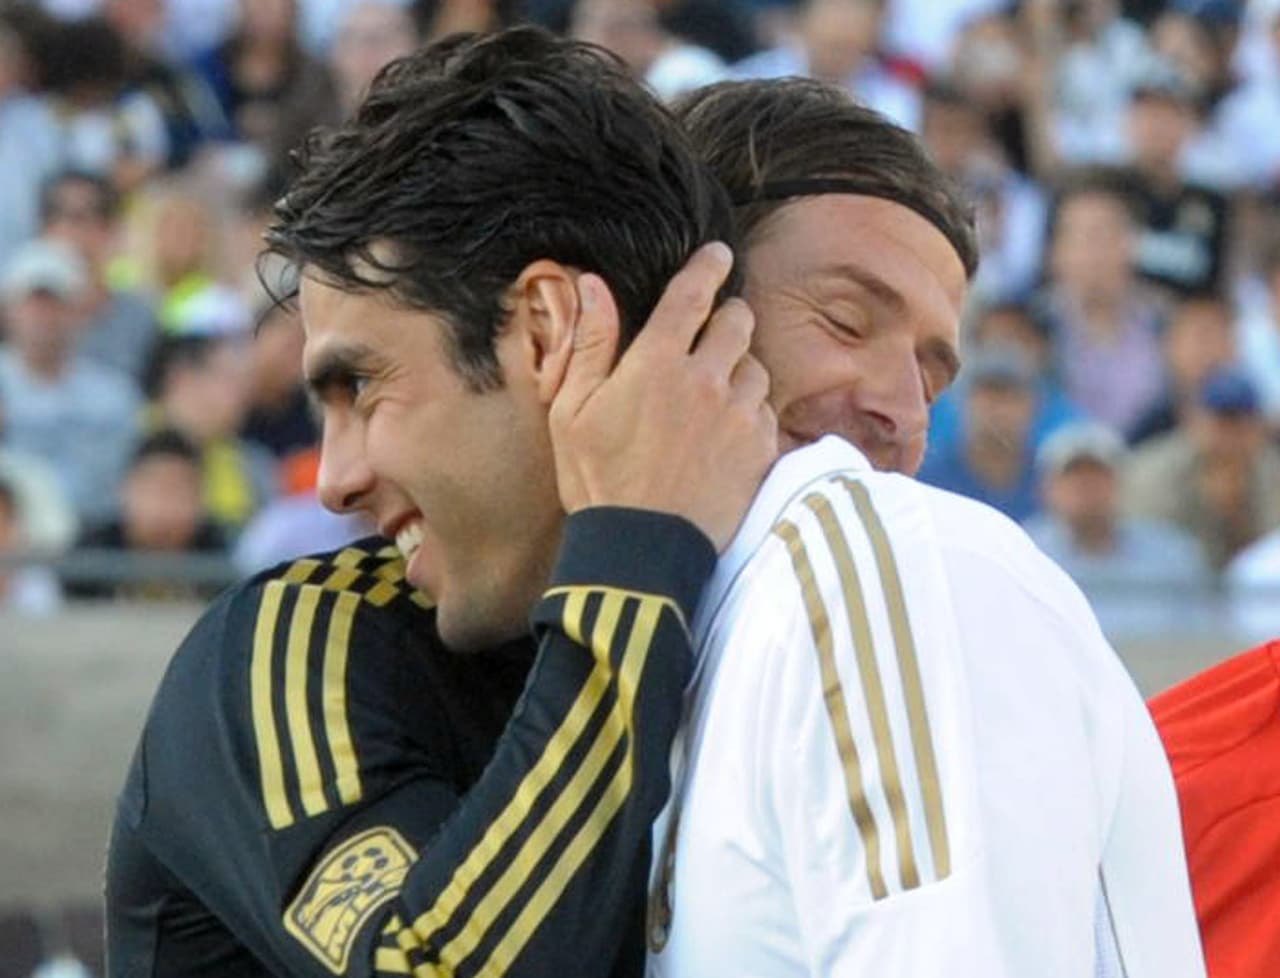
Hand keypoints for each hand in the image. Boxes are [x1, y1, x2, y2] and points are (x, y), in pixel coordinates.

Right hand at [549, 242, 776, 551]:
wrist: (641, 549)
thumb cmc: (597, 480)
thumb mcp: (572, 410)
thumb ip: (590, 343)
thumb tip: (595, 286)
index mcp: (657, 362)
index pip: (693, 294)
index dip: (708, 266)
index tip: (717, 255)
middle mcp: (708, 379)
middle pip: (738, 321)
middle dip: (727, 317)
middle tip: (711, 333)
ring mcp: (741, 415)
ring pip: (756, 366)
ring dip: (739, 369)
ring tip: (714, 393)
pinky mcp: (761, 449)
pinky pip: (767, 412)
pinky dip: (751, 412)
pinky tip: (726, 432)